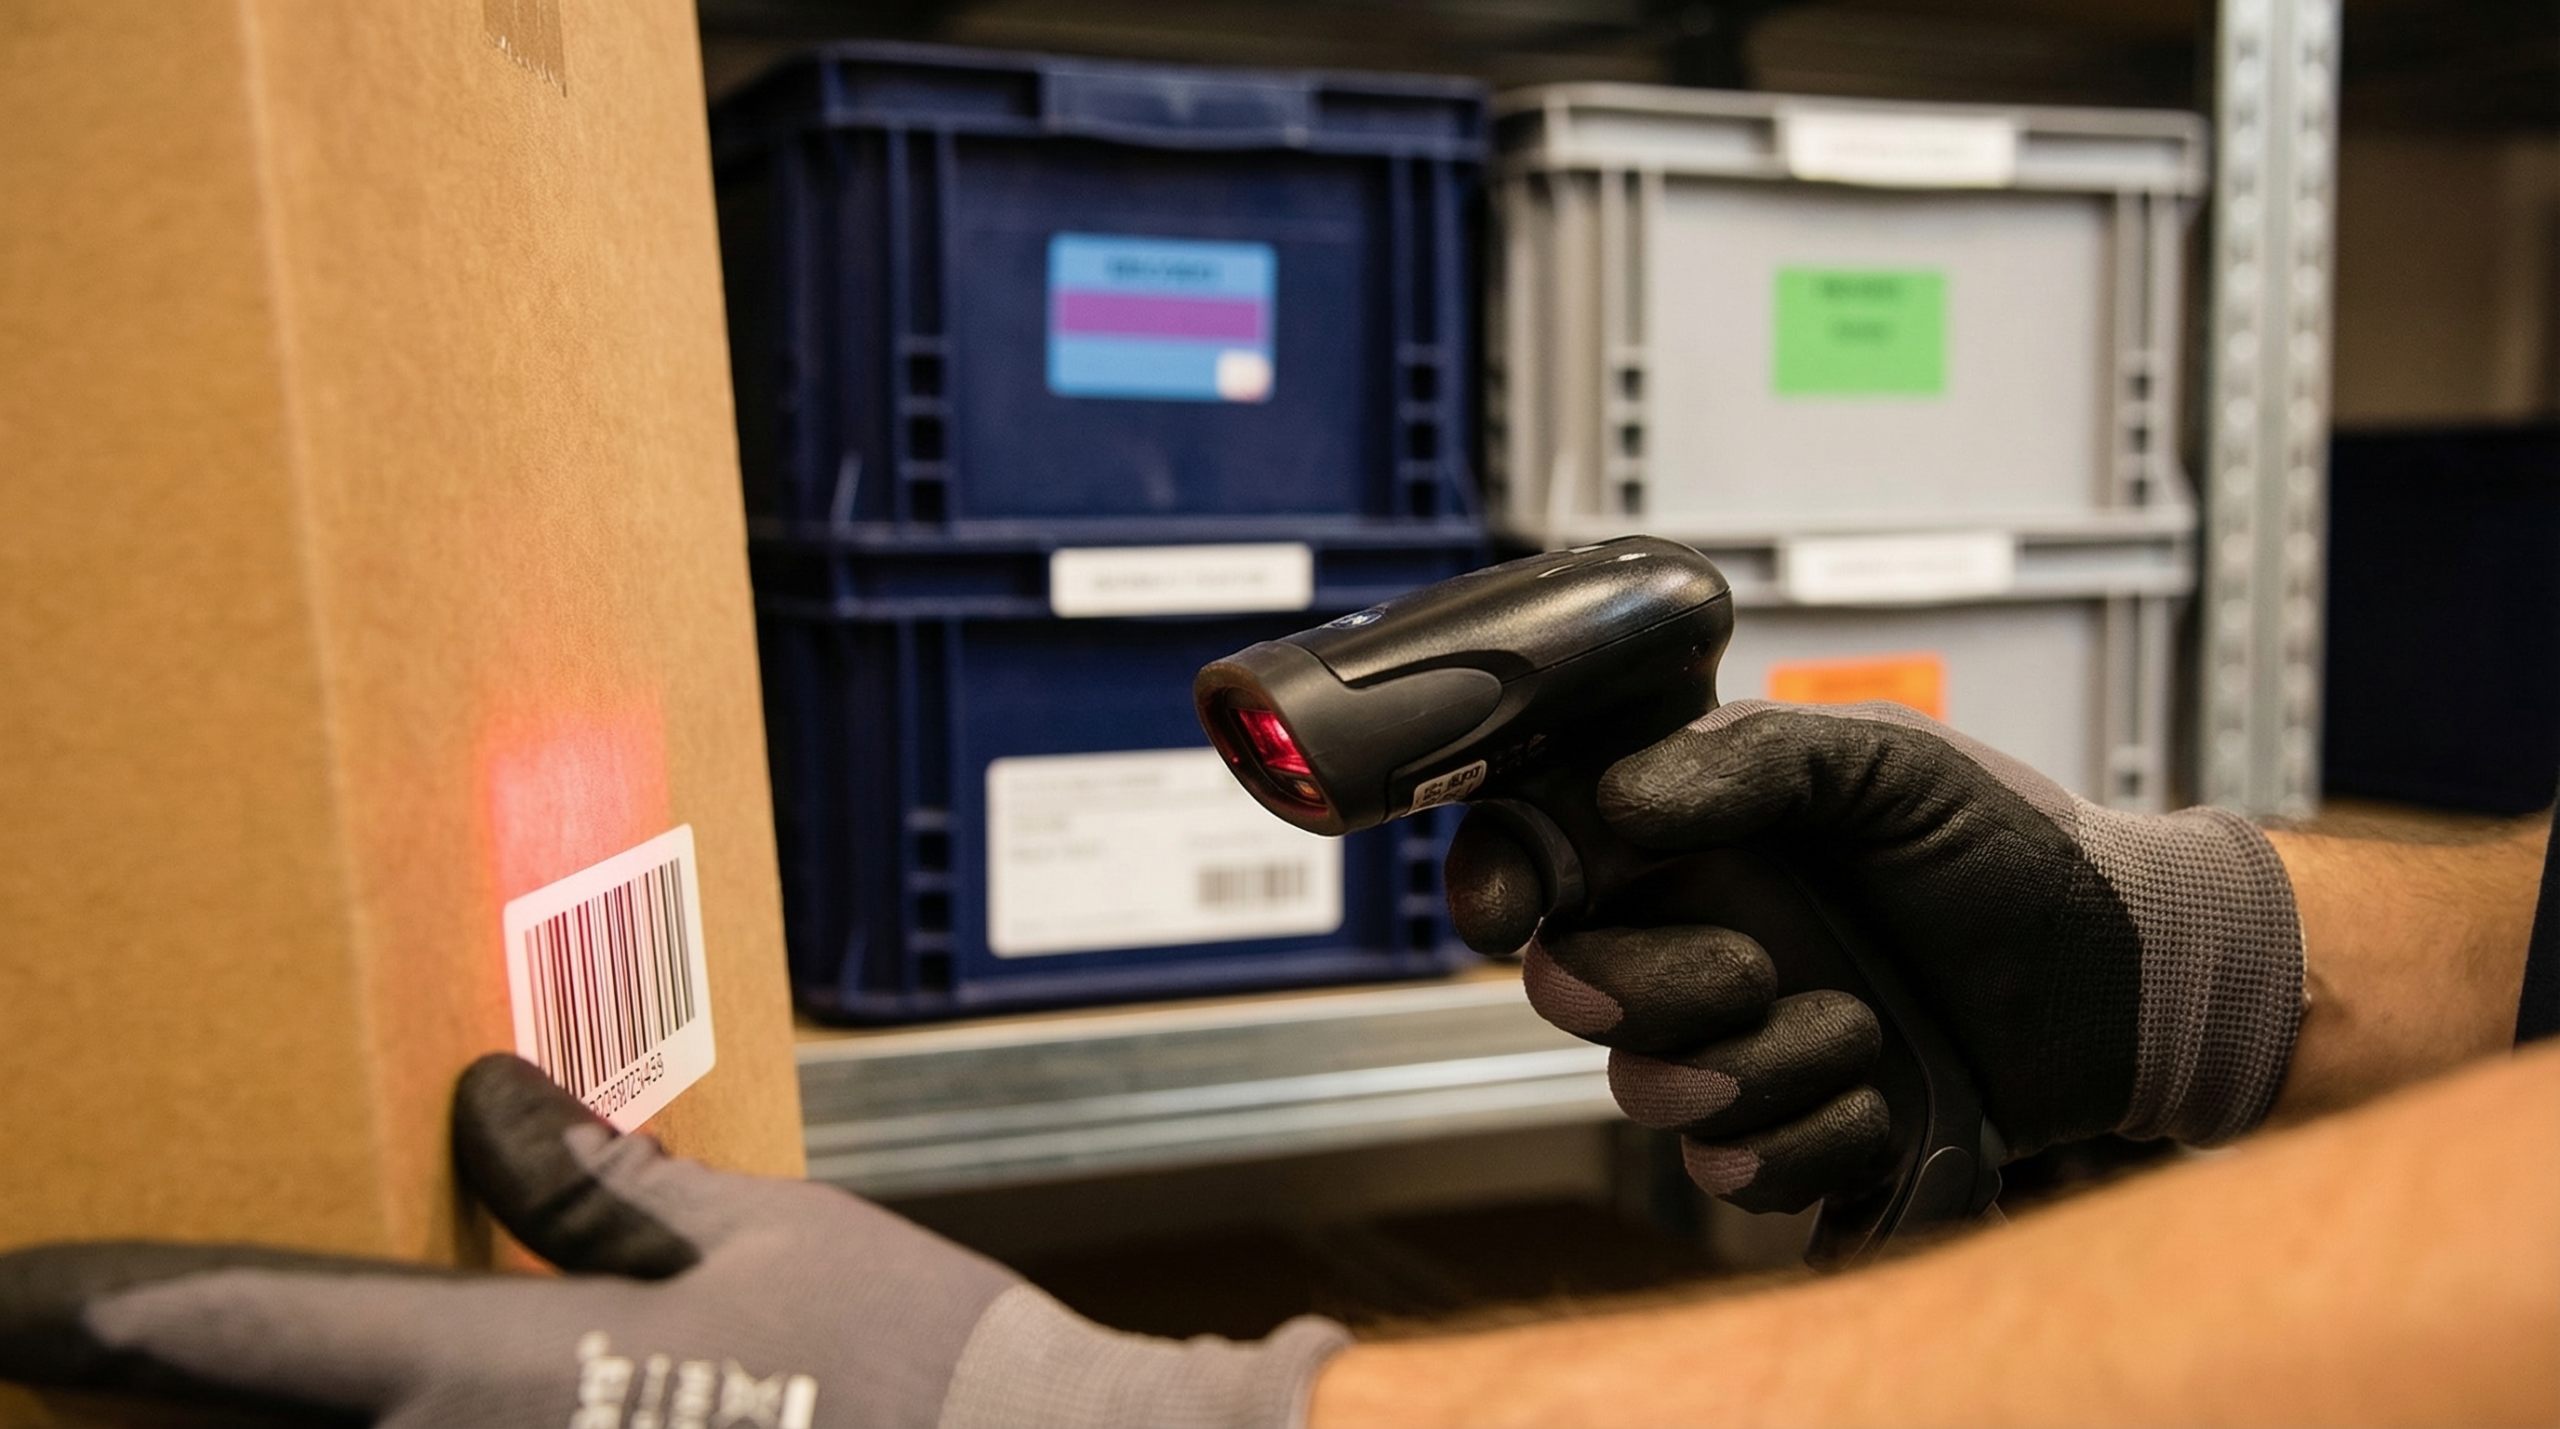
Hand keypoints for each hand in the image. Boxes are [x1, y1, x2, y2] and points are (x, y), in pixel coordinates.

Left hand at [0, 1056, 1345, 1427]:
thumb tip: (489, 1107)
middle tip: (101, 1346)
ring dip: (283, 1424)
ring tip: (239, 1391)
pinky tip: (430, 1414)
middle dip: (176, 1390)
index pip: (262, 1334)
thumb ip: (598, 1180)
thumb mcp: (759, 1233)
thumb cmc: (919, 1365)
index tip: (21, 1291)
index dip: (115, 1309)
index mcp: (506, 1375)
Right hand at [1447, 700, 2305, 1213]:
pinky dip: (1814, 1141)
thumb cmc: (2018, 854)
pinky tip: (1886, 1098)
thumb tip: (1622, 800)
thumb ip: (1756, 759)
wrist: (2130, 986)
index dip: (1501, 882)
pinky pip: (1732, 1172)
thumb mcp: (1894, 766)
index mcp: (1693, 837)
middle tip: (1757, 969)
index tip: (1521, 907)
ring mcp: (1736, 1044)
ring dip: (1757, 1072)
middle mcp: (1694, 938)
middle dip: (1653, 990)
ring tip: (1863, 1029)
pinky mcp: (1790, 1133)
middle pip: (1572, 988)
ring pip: (1649, 1094)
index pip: (1540, 854)